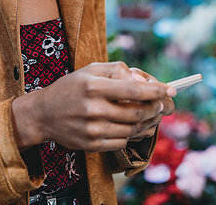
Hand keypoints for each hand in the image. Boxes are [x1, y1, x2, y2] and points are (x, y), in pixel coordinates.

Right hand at [12, 61, 174, 152]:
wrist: (44, 113)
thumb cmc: (72, 87)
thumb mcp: (91, 70)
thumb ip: (118, 70)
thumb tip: (144, 80)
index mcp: (94, 86)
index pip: (134, 89)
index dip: (156, 90)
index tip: (171, 90)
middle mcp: (93, 108)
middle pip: (137, 112)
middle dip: (156, 109)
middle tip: (163, 105)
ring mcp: (92, 129)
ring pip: (132, 129)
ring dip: (148, 123)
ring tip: (152, 115)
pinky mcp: (92, 145)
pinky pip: (122, 141)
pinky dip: (133, 134)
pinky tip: (135, 126)